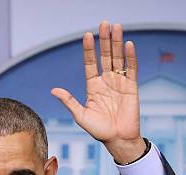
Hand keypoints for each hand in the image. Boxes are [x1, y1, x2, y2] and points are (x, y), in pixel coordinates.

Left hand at [51, 21, 144, 163]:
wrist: (117, 139)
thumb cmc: (99, 130)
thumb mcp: (81, 116)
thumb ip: (69, 101)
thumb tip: (53, 90)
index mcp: (93, 86)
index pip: (90, 63)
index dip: (89, 50)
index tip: (87, 35)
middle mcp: (106, 81)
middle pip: (105, 56)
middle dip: (104, 40)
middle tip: (103, 24)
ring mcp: (119, 83)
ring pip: (118, 58)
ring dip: (117, 43)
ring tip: (115, 27)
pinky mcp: (131, 87)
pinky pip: (131, 68)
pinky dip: (130, 57)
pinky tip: (127, 44)